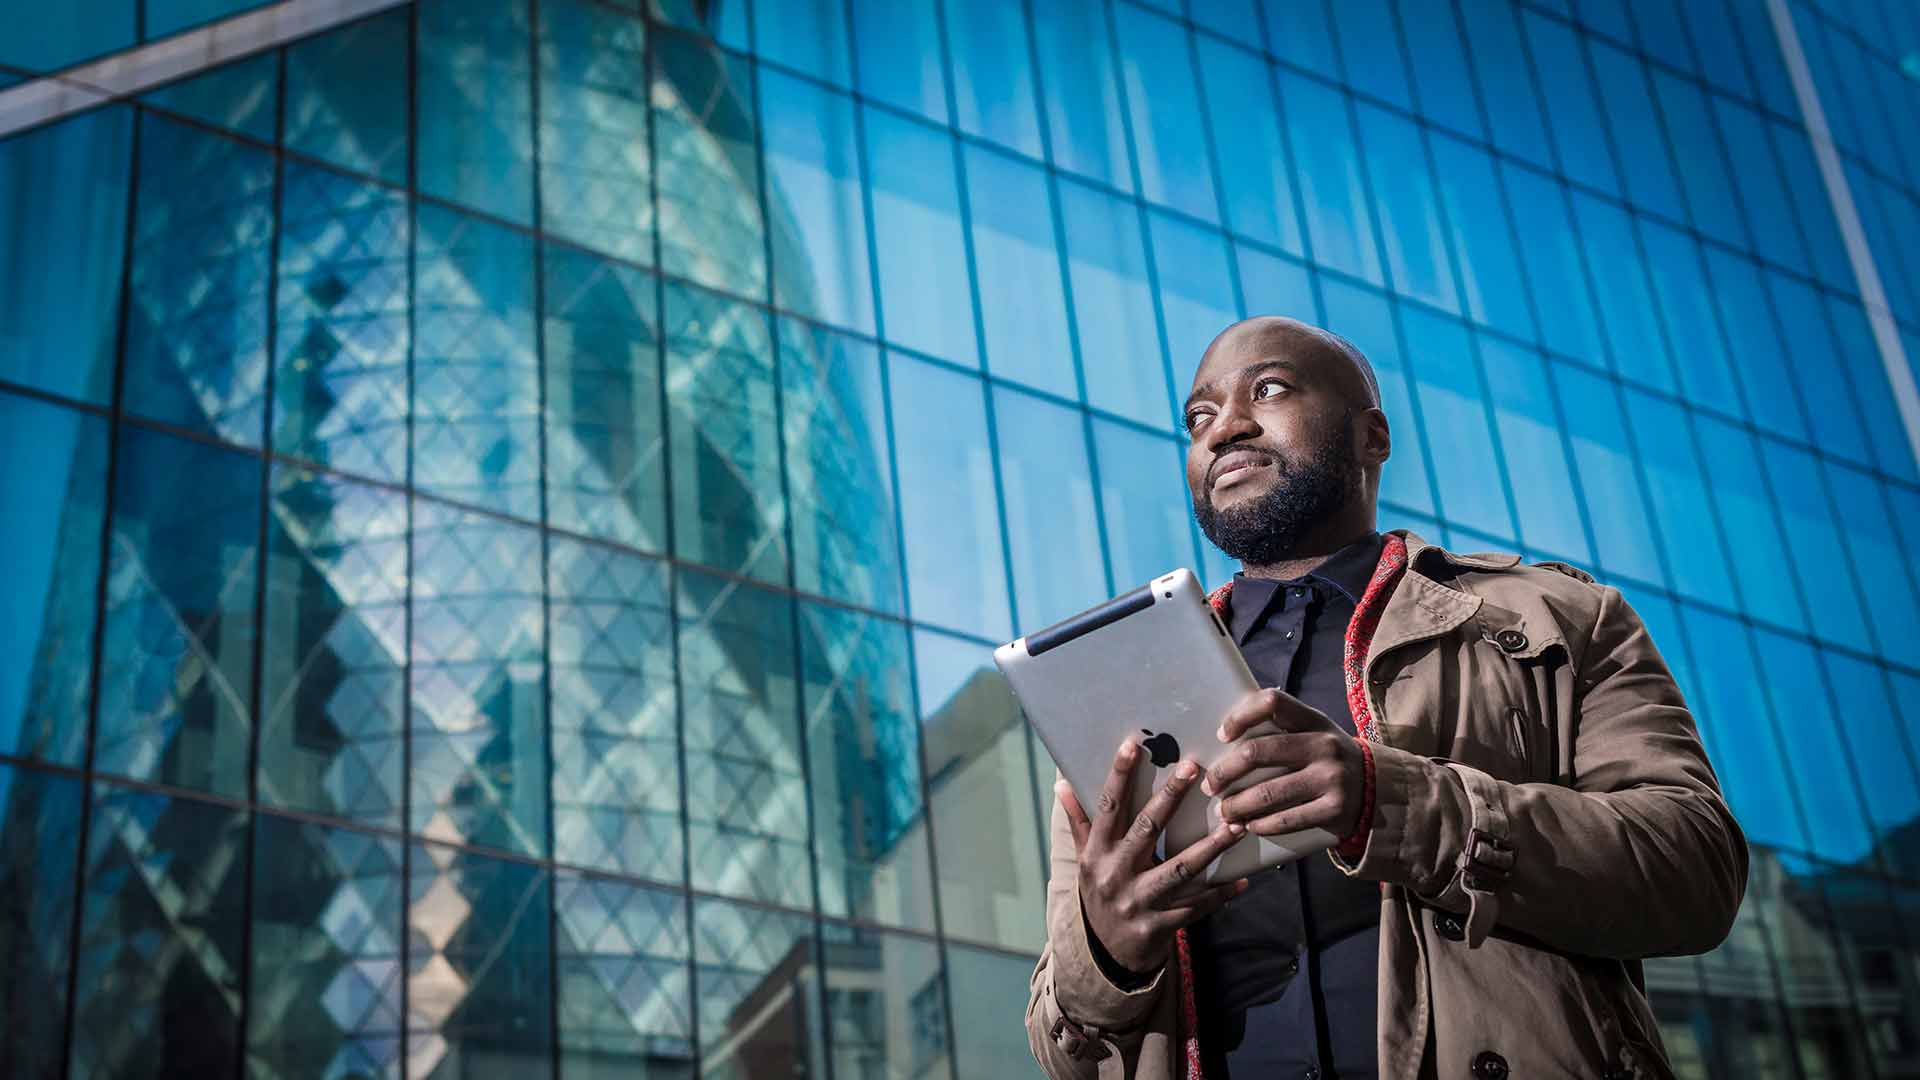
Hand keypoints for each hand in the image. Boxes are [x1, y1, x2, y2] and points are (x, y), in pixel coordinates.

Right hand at [1058, 738, 1251, 976]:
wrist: (1104, 955)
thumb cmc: (1099, 894)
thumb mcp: (1085, 859)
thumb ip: (1079, 822)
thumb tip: (1061, 782)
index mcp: (1096, 854)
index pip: (1107, 807)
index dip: (1118, 776)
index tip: (1133, 745)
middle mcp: (1114, 875)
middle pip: (1146, 830)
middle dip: (1170, 797)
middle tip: (1194, 768)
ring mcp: (1138, 902)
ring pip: (1178, 870)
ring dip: (1209, 847)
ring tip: (1235, 824)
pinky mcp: (1160, 927)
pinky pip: (1195, 907)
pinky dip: (1219, 895)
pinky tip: (1242, 880)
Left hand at [1199, 688, 1365, 838]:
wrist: (1378, 790)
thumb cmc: (1329, 759)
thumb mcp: (1315, 733)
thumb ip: (1282, 730)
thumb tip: (1225, 738)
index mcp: (1314, 720)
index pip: (1272, 702)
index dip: (1241, 716)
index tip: (1222, 736)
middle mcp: (1324, 745)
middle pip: (1258, 751)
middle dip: (1226, 771)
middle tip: (1211, 784)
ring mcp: (1331, 779)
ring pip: (1267, 792)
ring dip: (1237, 805)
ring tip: (1224, 811)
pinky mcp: (1334, 810)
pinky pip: (1286, 820)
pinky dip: (1260, 825)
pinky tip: (1249, 826)